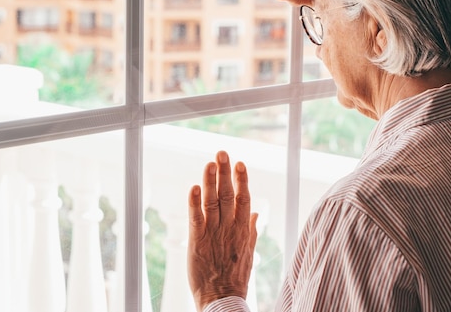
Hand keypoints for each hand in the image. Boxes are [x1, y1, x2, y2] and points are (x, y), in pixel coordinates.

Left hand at [188, 151, 257, 311]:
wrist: (222, 300)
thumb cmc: (235, 278)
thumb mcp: (248, 252)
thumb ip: (252, 230)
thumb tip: (257, 213)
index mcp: (243, 230)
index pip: (244, 199)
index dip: (242, 180)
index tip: (240, 163)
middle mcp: (229, 228)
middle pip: (228, 195)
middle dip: (225, 172)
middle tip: (222, 152)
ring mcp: (213, 233)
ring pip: (212, 201)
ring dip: (210, 181)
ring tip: (210, 163)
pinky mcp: (197, 241)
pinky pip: (196, 217)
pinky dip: (193, 202)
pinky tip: (193, 187)